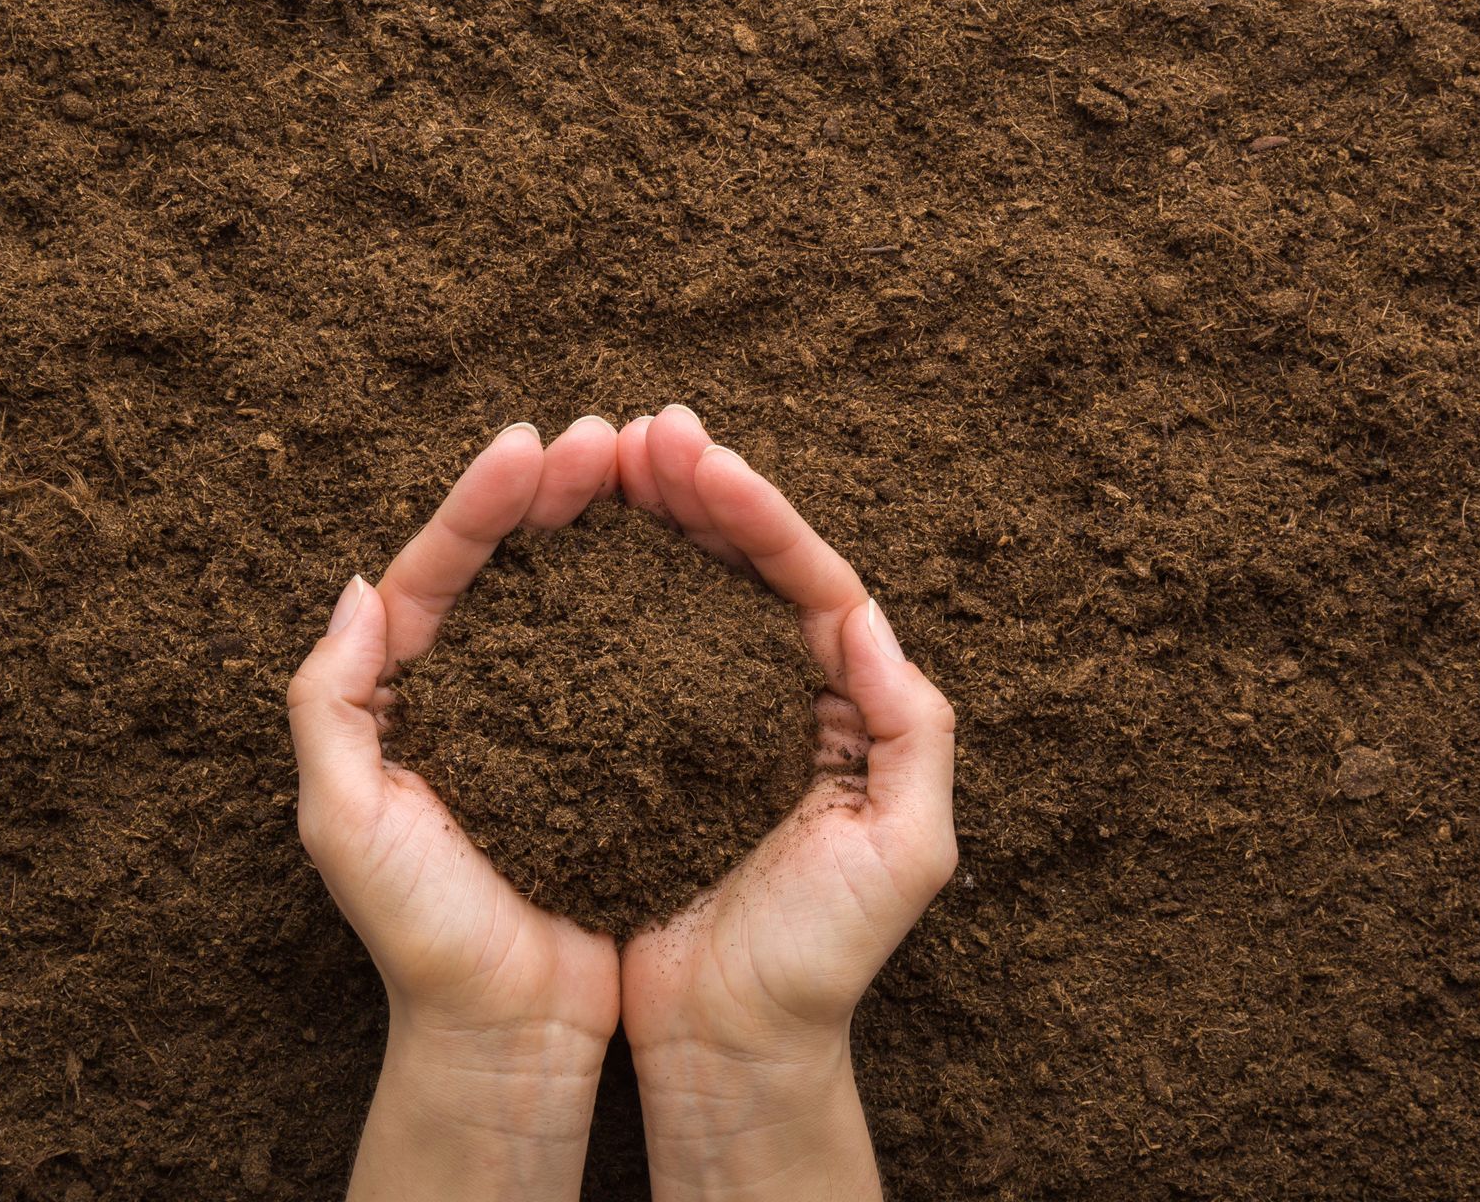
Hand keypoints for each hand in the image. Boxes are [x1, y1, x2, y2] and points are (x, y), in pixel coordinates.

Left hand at [289, 417, 623, 1201]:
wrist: (507, 1030)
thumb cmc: (423, 937)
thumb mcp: (344, 823)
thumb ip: (328, 706)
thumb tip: (358, 590)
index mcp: (402, 696)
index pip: (437, 572)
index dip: (483, 503)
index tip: (531, 445)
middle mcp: (472, 692)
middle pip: (512, 565)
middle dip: (556, 493)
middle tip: (611, 437)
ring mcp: (545, 717)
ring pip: (578, 595)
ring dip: (613, 527)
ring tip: (659, 469)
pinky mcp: (607, 751)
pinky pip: (632, 656)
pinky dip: (658, 600)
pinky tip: (695, 559)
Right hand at [616, 407, 959, 1201]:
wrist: (731, 1045)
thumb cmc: (819, 961)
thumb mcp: (907, 852)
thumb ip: (913, 730)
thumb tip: (869, 615)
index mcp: (848, 705)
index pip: (808, 579)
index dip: (755, 512)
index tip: (696, 457)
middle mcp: (780, 696)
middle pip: (740, 565)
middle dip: (695, 490)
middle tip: (641, 433)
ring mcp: (706, 717)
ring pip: (679, 590)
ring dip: (646, 521)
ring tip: (601, 461)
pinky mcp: (641, 748)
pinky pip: (621, 649)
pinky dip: (599, 592)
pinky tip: (565, 549)